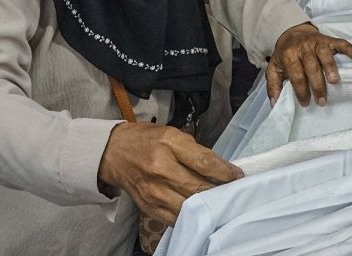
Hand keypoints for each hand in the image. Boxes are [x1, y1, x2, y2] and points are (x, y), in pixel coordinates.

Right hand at [98, 122, 241, 226]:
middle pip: (198, 187)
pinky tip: (201, 212)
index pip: (205, 162)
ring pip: (189, 206)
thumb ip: (195, 151)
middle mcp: (160, 168)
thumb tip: (219, 168)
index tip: (237, 176)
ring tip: (220, 203)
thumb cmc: (146, 140)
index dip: (225, 172)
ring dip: (207, 206)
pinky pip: (176, 218)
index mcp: (169, 143)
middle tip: (233, 192)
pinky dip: (191, 216)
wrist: (114, 153)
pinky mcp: (149, 207)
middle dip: (220, 191)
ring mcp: (154, 191)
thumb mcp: (172, 134)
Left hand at [266, 23, 351, 106]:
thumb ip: (273, 86)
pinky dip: (349, 49)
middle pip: (311, 66)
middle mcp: (303, 47)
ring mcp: (317, 42)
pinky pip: (340, 43)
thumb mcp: (274, 69)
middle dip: (317, 85)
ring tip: (335, 82)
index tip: (305, 103)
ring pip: (324, 54)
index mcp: (289, 55)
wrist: (292, 32)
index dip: (300, 90)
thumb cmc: (285, 55)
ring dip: (330, 67)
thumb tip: (275, 104)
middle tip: (322, 101)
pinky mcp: (328, 39)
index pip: (296, 75)